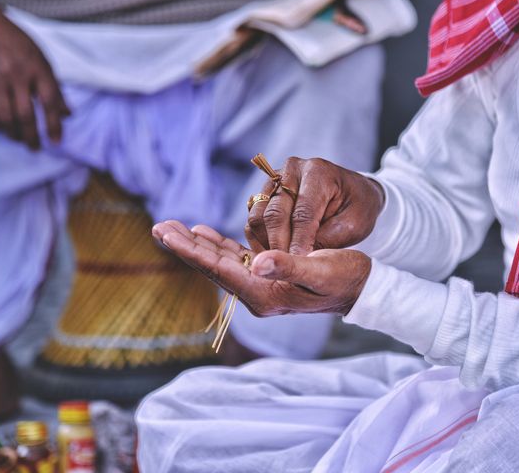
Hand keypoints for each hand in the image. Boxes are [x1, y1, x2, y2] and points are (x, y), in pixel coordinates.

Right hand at [0, 0, 69, 148]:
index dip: (54, 124)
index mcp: (37, 68)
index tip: (56, 141)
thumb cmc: (18, 46)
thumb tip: (68, 114)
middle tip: (35, 148)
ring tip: (19, 138)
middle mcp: (16, 75)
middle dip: (31, 136)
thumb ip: (55, 87)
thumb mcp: (42, 60)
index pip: (49, 101)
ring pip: (4, 117)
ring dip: (13, 133)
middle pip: (25, 114)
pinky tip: (1, 127)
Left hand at [153, 220, 371, 316]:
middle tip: (157, 227)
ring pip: (219, 261)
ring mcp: (259, 284)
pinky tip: (203, 233)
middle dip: (184, 245)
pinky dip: (216, 244)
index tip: (167, 233)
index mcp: (264, 293)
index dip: (192, 249)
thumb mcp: (320, 271)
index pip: (220, 269)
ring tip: (170, 228)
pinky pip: (233, 258)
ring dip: (195, 244)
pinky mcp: (265, 274)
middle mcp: (257, 291)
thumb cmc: (345, 277)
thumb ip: (288, 267)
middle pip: (212, 266)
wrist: (361, 287)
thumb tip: (257, 262)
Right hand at [246, 157, 384, 254]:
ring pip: (258, 217)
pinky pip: (254, 220)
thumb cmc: (358, 208)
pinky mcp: (264, 192)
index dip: (299, 242)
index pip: (302, 212)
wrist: (353, 193)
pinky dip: (260, 240)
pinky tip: (274, 256)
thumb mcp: (354, 225)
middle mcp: (291, 170)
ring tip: (280, 265)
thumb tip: (298, 258)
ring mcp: (274, 179)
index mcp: (318, 172)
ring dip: (265, 245)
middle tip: (285, 272)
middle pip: (275, 213)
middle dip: (279, 246)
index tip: (299, 266)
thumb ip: (327, 239)